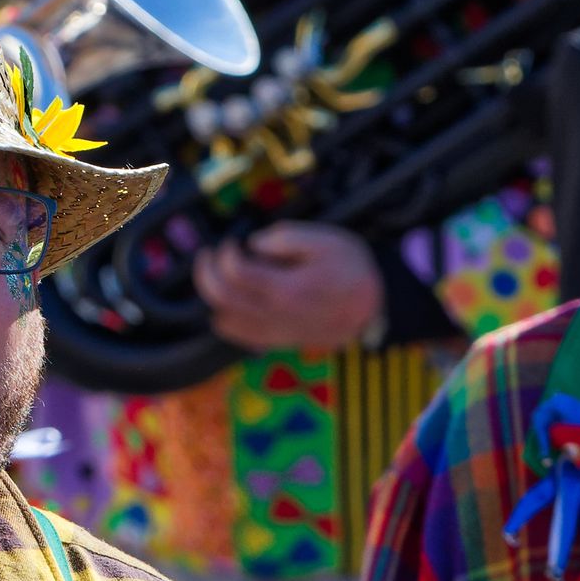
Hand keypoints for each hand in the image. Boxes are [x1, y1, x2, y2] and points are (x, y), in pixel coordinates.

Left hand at [194, 220, 385, 352]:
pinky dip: (224, 317)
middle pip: (220, 297)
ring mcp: (273, 332)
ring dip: (213, 293)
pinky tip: (231, 301)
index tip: (234, 241)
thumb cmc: (351, 269)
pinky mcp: (275, 342)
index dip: (226, 252)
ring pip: (223, 318)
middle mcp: (274, 315)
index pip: (235, 272)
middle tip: (210, 254)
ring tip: (220, 274)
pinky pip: (236, 335)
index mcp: (286, 288)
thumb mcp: (326, 240)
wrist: (372, 309)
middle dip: (207, 271)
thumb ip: (285, 238)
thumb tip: (253, 244)